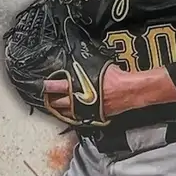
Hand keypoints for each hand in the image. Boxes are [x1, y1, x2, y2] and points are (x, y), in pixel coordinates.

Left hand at [43, 64, 175, 120]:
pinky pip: (79, 116)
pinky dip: (73, 115)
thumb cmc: (116, 77)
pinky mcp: (93, 116)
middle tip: (47, 96)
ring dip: (60, 109)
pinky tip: (70, 113)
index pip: (59, 86)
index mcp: (80, 85)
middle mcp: (80, 99)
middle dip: (51, 99)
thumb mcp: (99, 67)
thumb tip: (80, 60)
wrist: (130, 91)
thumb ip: (87, 68)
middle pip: (60, 102)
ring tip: (54, 106)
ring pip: (67, 112)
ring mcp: (86, 109)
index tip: (45, 84)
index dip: (50, 85)